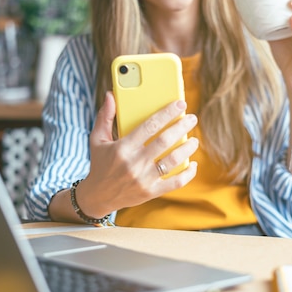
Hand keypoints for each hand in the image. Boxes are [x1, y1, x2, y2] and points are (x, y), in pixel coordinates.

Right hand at [77, 91, 198, 216]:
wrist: (98, 196)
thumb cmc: (100, 164)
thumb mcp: (97, 140)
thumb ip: (105, 117)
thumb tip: (110, 95)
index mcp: (122, 148)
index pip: (149, 126)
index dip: (167, 113)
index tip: (180, 104)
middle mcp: (134, 163)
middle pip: (165, 141)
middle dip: (182, 127)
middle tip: (192, 118)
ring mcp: (143, 179)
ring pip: (173, 161)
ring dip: (187, 148)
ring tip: (194, 140)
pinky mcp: (151, 192)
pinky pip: (175, 183)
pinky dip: (188, 173)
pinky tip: (193, 164)